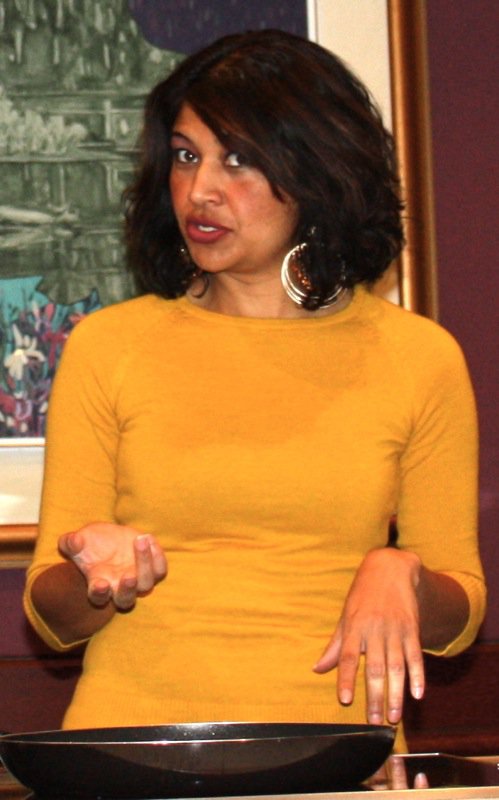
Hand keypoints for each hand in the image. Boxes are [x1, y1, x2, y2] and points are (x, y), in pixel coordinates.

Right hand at [58, 522, 167, 610]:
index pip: (98, 597)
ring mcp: (137, 580)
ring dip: (145, 565)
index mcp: (98, 585)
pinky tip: (148, 538)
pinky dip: (158, 557)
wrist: (108, 538)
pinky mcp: (151, 569)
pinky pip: (160, 570)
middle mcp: (118, 587)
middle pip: (126, 599)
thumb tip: (73, 541)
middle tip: (129, 576)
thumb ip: (71, 542)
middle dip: (128, 589)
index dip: (100, 593)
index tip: (101, 585)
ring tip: (140, 540)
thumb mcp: (77, 541)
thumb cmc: (89, 544)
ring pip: (146, 584)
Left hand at [313, 547, 424, 724]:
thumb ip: (335, 647)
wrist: (390, 569)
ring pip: (396, 666)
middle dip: (375, 696)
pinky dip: (418, 675)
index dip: (346, 678)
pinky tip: (417, 694)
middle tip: (374, 722)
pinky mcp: (412, 628)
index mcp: (354, 627)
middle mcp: (374, 629)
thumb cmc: (363, 596)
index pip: (348, 657)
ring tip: (393, 716)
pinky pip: (416, 655)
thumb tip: (317, 669)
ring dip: (396, 693)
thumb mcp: (346, 617)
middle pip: (375, 667)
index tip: (345, 700)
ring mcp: (395, 629)